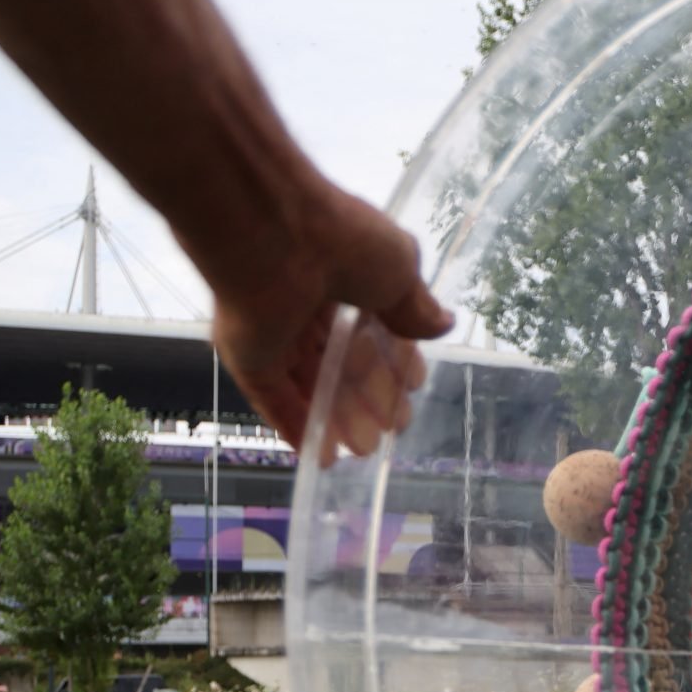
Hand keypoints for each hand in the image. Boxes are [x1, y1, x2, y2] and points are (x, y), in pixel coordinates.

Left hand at [204, 183, 448, 460]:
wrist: (275, 236)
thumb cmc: (344, 242)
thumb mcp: (400, 270)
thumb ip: (416, 306)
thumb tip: (443, 324)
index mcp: (345, 276)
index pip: (373, 328)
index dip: (394, 360)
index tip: (411, 387)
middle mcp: (308, 304)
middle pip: (341, 362)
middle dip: (368, 398)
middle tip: (389, 429)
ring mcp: (274, 332)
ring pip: (310, 385)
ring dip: (337, 418)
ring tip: (363, 449)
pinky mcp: (248, 356)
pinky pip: (274, 399)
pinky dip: (296, 426)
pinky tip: (317, 455)